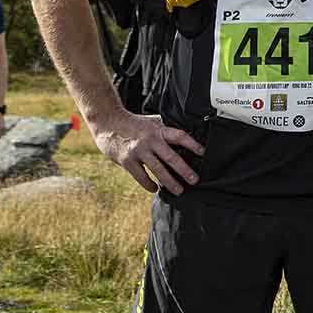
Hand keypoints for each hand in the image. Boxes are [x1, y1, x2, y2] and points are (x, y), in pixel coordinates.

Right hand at [90, 110, 204, 195]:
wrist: (108, 124)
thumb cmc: (134, 124)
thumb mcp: (153, 122)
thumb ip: (166, 129)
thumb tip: (188, 134)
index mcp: (159, 130)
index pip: (179, 136)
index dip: (192, 144)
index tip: (203, 153)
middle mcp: (150, 140)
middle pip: (171, 157)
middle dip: (184, 170)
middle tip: (194, 180)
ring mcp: (138, 151)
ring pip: (157, 170)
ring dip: (169, 182)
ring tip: (179, 190)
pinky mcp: (127, 161)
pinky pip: (141, 177)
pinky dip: (149, 185)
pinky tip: (155, 189)